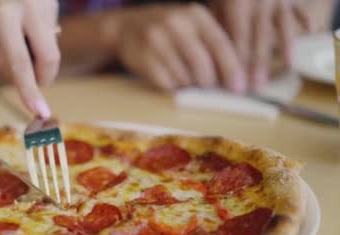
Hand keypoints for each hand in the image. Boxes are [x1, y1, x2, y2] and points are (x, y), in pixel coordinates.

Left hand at [0, 0, 60, 117]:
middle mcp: (29, 5)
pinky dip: (38, 35)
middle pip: (49, 56)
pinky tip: (22, 21)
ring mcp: (45, 0)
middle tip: (35, 84)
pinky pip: (51, 29)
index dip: (30, 90)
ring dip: (36, 50)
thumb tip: (23, 79)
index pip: (20, 63)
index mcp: (3, 15)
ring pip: (51, 43)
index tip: (40, 111)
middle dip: (44, 76)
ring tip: (12, 32)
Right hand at [116, 4, 244, 92]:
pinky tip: (171, 78)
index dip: (232, 69)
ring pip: (184, 77)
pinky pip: (166, 83)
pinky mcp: (142, 58)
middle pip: (202, 65)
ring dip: (190, 85)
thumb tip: (239, 76)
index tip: (240, 88)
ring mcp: (156, 40)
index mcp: (195, 14)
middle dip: (210, 82)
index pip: (220, 45)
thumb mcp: (192, 25)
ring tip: (186, 78)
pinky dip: (173, 87)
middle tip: (210, 87)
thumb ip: (214, 44)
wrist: (126, 27)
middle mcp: (175, 24)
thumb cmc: (169, 30)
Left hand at [211, 0, 311, 89]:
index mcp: (239, 5)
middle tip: (257, 87)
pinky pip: (296, 7)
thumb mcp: (216, 0)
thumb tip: (215, 50)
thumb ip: (217, 21)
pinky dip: (302, 18)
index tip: (236, 81)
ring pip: (281, 27)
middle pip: (259, 39)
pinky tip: (308, 30)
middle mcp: (261, 3)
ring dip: (284, 48)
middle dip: (258, 65)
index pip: (238, 40)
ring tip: (287, 66)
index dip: (238, 62)